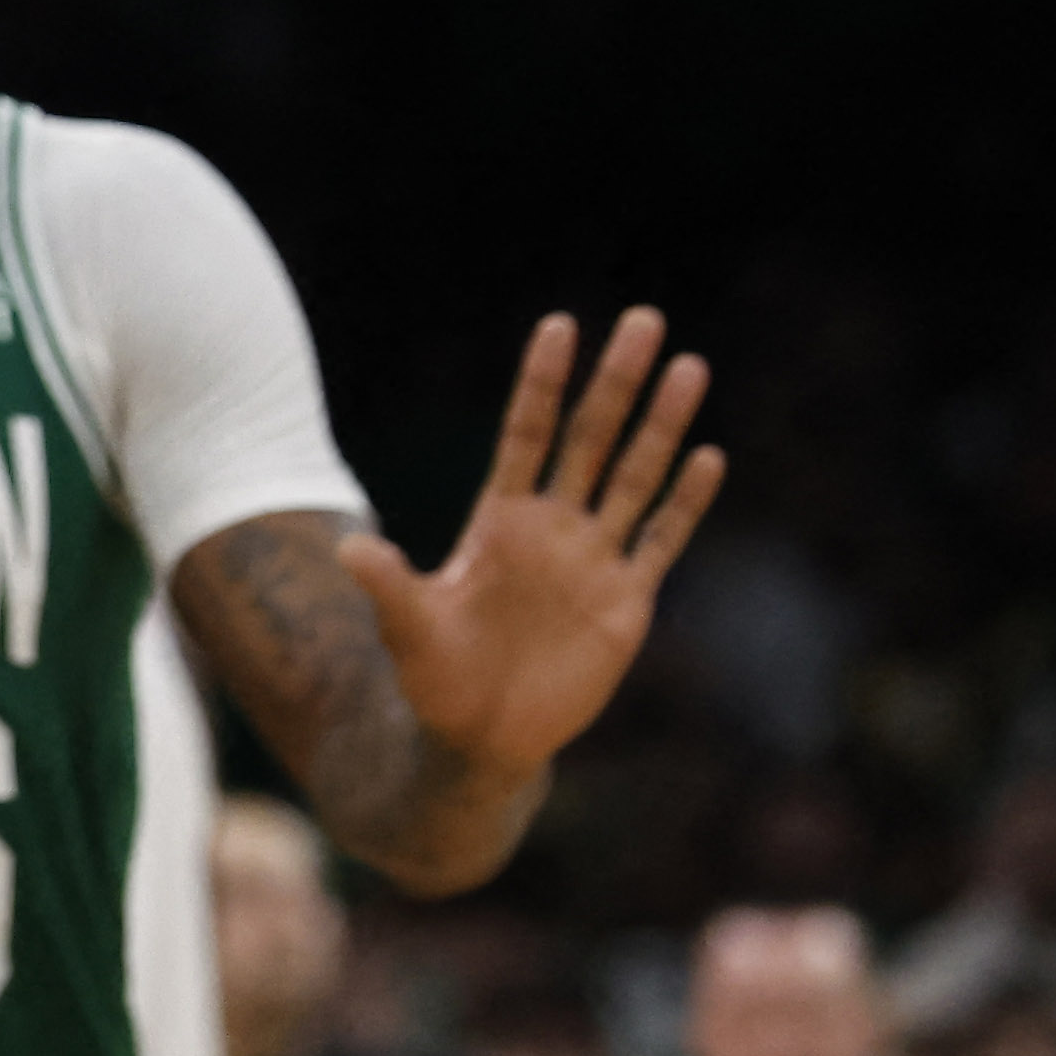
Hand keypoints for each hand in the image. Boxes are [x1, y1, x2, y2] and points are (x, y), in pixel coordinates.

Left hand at [344, 309, 721, 778]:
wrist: (481, 737)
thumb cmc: (435, 678)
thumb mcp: (407, 628)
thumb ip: (388, 587)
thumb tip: (348, 550)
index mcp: (499, 520)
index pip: (526, 433)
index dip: (542, 382)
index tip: (559, 324)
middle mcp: (551, 528)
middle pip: (590, 438)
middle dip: (616, 381)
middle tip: (643, 318)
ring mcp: (593, 559)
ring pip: (636, 477)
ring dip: (662, 425)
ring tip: (690, 366)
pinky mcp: (626, 601)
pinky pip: (660, 540)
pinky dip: (684, 502)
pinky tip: (707, 456)